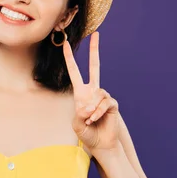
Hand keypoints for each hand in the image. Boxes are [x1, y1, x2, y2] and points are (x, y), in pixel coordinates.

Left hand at [62, 32, 121, 154]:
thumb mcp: (77, 123)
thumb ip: (80, 114)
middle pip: (95, 66)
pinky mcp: (112, 104)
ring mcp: (103, 96)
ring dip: (92, 109)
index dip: (69, 59)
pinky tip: (96, 119)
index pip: (74, 72)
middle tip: (96, 34)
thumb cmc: (87, 133)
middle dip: (95, 50)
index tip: (64, 44)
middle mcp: (93, 91)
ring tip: (90, 120)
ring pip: (98, 93)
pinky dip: (98, 112)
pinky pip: (105, 103)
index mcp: (81, 93)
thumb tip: (88, 106)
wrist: (100, 143)